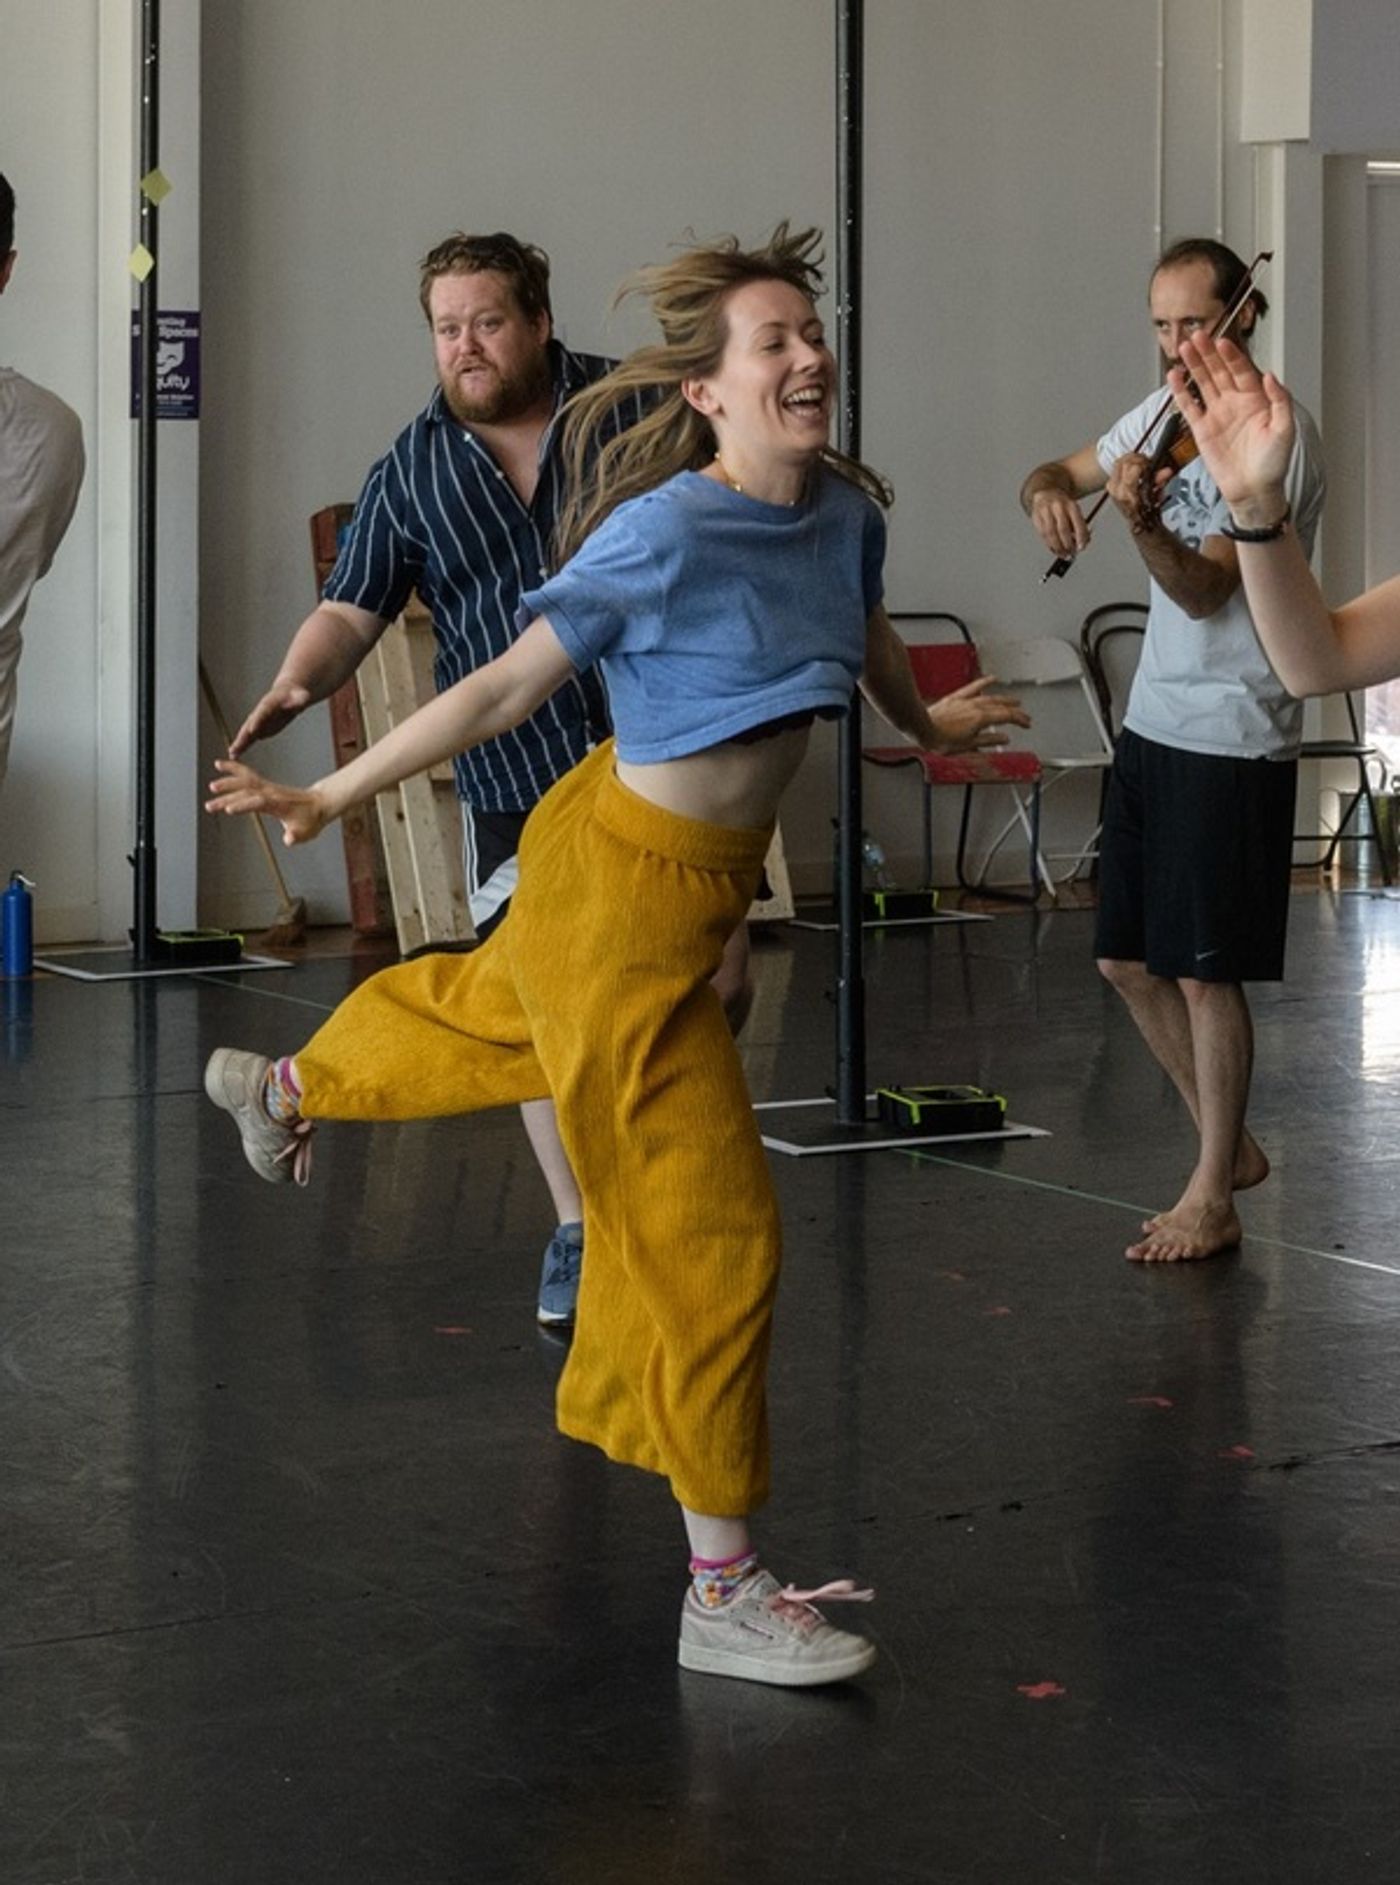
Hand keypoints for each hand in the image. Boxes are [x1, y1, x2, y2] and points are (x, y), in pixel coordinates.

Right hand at [205, 758, 329, 844]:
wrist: (318, 804)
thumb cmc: (311, 819)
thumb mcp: (306, 832)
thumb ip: (296, 836)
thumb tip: (289, 840)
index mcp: (279, 804)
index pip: (258, 803)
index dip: (244, 805)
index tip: (229, 809)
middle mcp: (271, 793)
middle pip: (246, 792)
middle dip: (228, 798)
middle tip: (210, 805)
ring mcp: (267, 787)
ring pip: (245, 781)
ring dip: (228, 782)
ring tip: (212, 786)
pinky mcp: (264, 785)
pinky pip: (247, 775)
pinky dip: (234, 769)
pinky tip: (221, 765)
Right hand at [229, 681, 314, 755]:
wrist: (288, 695)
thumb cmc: (295, 695)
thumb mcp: (301, 696)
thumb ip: (301, 699)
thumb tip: (304, 700)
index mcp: (269, 704)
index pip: (263, 712)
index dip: (257, 721)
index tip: (252, 731)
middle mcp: (260, 713)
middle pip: (249, 725)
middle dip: (243, 737)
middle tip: (235, 747)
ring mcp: (258, 721)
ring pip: (246, 734)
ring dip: (239, 744)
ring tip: (232, 755)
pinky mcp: (260, 728)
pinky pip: (249, 738)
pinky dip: (242, 747)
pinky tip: (236, 755)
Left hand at [925, 676, 1030, 753]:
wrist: (922, 728)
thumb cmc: (940, 740)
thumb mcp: (968, 746)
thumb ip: (989, 740)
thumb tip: (1004, 739)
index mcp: (981, 719)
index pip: (1007, 717)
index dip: (1020, 720)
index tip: (1026, 723)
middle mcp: (976, 707)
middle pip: (1002, 706)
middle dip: (1016, 711)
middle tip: (1025, 716)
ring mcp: (966, 701)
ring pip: (991, 696)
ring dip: (1005, 699)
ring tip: (1015, 701)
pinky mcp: (957, 697)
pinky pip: (974, 686)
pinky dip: (984, 682)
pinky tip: (992, 679)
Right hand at [1028, 488, 1089, 558]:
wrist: (1045, 492)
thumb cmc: (1063, 506)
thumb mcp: (1074, 511)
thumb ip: (1080, 526)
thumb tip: (1084, 544)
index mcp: (1071, 504)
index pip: (1078, 522)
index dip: (1080, 537)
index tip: (1082, 548)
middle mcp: (1058, 506)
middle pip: (1063, 529)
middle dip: (1068, 544)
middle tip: (1072, 553)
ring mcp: (1045, 511)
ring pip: (1051, 533)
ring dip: (1058, 547)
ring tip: (1063, 554)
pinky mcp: (1036, 517)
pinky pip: (1043, 534)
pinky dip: (1049, 545)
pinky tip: (1055, 549)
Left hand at [1105, 451, 1153, 526]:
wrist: (1137, 521)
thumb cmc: (1146, 510)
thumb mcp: (1156, 494)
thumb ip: (1159, 480)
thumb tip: (1167, 470)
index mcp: (1127, 492)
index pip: (1134, 467)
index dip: (1144, 462)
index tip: (1151, 464)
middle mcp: (1116, 489)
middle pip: (1124, 461)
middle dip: (1138, 458)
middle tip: (1146, 462)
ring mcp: (1111, 487)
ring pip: (1119, 462)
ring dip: (1131, 459)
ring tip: (1140, 464)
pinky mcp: (1110, 485)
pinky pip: (1116, 467)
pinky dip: (1126, 464)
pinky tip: (1134, 468)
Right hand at [1170, 333, 1293, 522]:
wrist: (1254, 490)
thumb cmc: (1273, 463)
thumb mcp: (1285, 429)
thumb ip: (1280, 400)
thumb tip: (1270, 375)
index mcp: (1257, 399)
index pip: (1242, 370)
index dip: (1232, 355)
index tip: (1222, 342)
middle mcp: (1236, 402)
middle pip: (1219, 371)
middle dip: (1209, 353)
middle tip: (1198, 336)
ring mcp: (1217, 414)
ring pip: (1203, 383)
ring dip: (1194, 365)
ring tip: (1184, 348)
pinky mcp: (1202, 430)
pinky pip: (1189, 406)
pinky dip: (1181, 391)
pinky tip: (1174, 376)